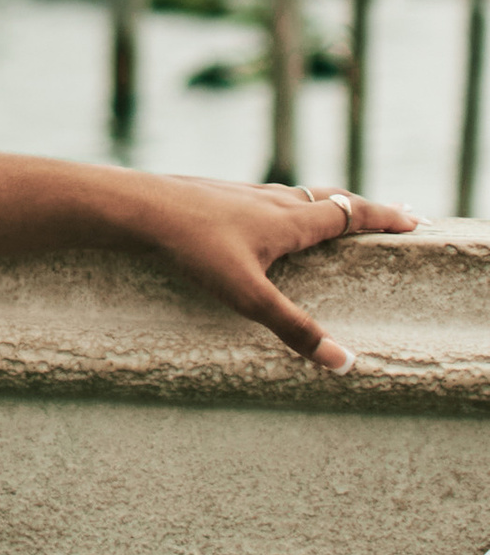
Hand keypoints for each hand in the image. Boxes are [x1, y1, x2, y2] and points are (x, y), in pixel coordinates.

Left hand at [131, 175, 414, 368]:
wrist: (140, 207)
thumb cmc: (194, 247)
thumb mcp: (247, 296)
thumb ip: (294, 329)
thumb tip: (343, 361)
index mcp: (291, 220)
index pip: (351, 214)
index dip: (385, 218)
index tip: (414, 220)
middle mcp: (275, 200)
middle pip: (331, 199)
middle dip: (362, 210)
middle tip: (389, 216)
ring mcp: (246, 193)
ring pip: (299, 194)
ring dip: (326, 204)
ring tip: (337, 216)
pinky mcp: (220, 194)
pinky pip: (268, 198)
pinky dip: (289, 206)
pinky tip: (271, 217)